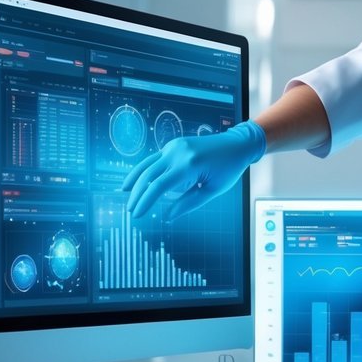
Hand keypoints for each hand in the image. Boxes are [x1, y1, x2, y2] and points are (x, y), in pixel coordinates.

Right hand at [122, 121, 266, 220]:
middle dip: (137, 194)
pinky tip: (138, 179)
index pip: (158, 186)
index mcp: (188, 165)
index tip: (137, 216)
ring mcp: (174, 146)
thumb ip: (188, 203)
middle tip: (131, 210)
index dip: (145, 202)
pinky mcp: (174, 144)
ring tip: (125, 192)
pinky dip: (145, 170)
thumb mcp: (212, 190)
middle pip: (148, 175)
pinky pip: (155, 159)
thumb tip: (167, 217)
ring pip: (147, 164)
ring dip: (135, 179)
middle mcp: (177, 152)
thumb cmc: (229, 169)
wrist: (237, 144)